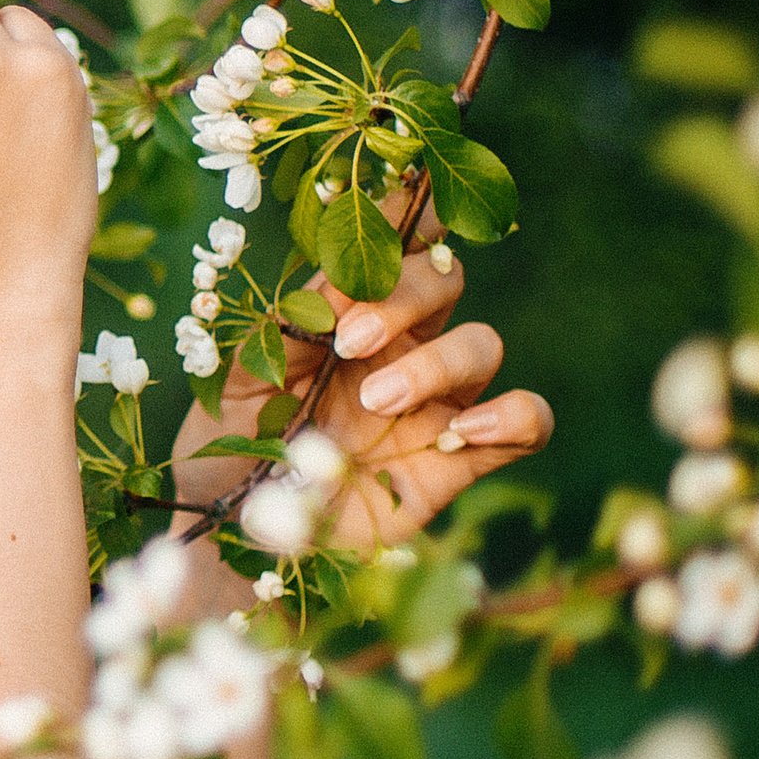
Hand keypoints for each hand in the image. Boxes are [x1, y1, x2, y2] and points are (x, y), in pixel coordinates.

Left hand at [170, 227, 552, 552]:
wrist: (235, 539)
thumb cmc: (230, 448)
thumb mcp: (234, 382)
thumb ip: (281, 331)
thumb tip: (335, 289)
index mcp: (344, 313)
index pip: (391, 246)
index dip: (398, 219)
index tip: (373, 223)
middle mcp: (399, 348)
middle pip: (445, 280)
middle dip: (404, 297)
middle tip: (350, 342)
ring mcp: (434, 403)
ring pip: (484, 344)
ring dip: (437, 364)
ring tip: (375, 400)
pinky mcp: (458, 461)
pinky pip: (528, 421)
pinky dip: (513, 416)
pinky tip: (460, 432)